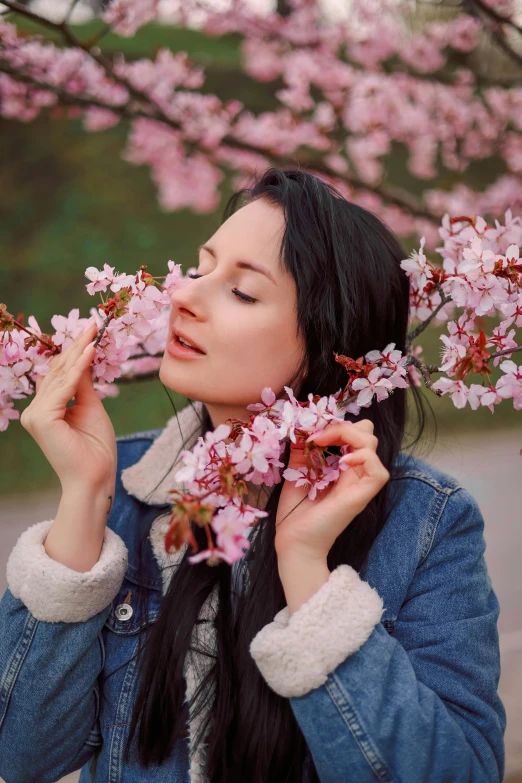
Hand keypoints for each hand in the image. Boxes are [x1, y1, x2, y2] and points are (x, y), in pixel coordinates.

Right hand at [20, 320, 116, 489]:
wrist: (96, 478)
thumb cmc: (96, 449)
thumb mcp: (91, 408)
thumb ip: (84, 384)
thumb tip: (85, 357)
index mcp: (45, 410)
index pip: (58, 375)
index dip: (73, 353)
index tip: (89, 332)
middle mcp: (35, 411)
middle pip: (57, 372)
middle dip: (75, 347)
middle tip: (91, 324)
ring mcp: (35, 415)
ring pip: (60, 377)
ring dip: (78, 353)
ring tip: (93, 333)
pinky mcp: (41, 418)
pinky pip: (64, 388)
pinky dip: (78, 369)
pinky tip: (90, 351)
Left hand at [274, 419, 389, 562]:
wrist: (294, 542)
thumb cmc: (294, 512)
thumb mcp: (297, 472)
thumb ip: (302, 450)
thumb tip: (302, 427)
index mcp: (341, 466)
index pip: (353, 433)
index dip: (335, 425)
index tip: (311, 432)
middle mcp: (354, 472)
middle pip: (367, 433)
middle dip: (343, 426)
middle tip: (319, 438)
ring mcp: (359, 484)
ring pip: (373, 444)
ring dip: (349, 435)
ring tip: (325, 444)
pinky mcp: (361, 496)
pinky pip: (378, 471)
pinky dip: (363, 458)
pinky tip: (342, 461)